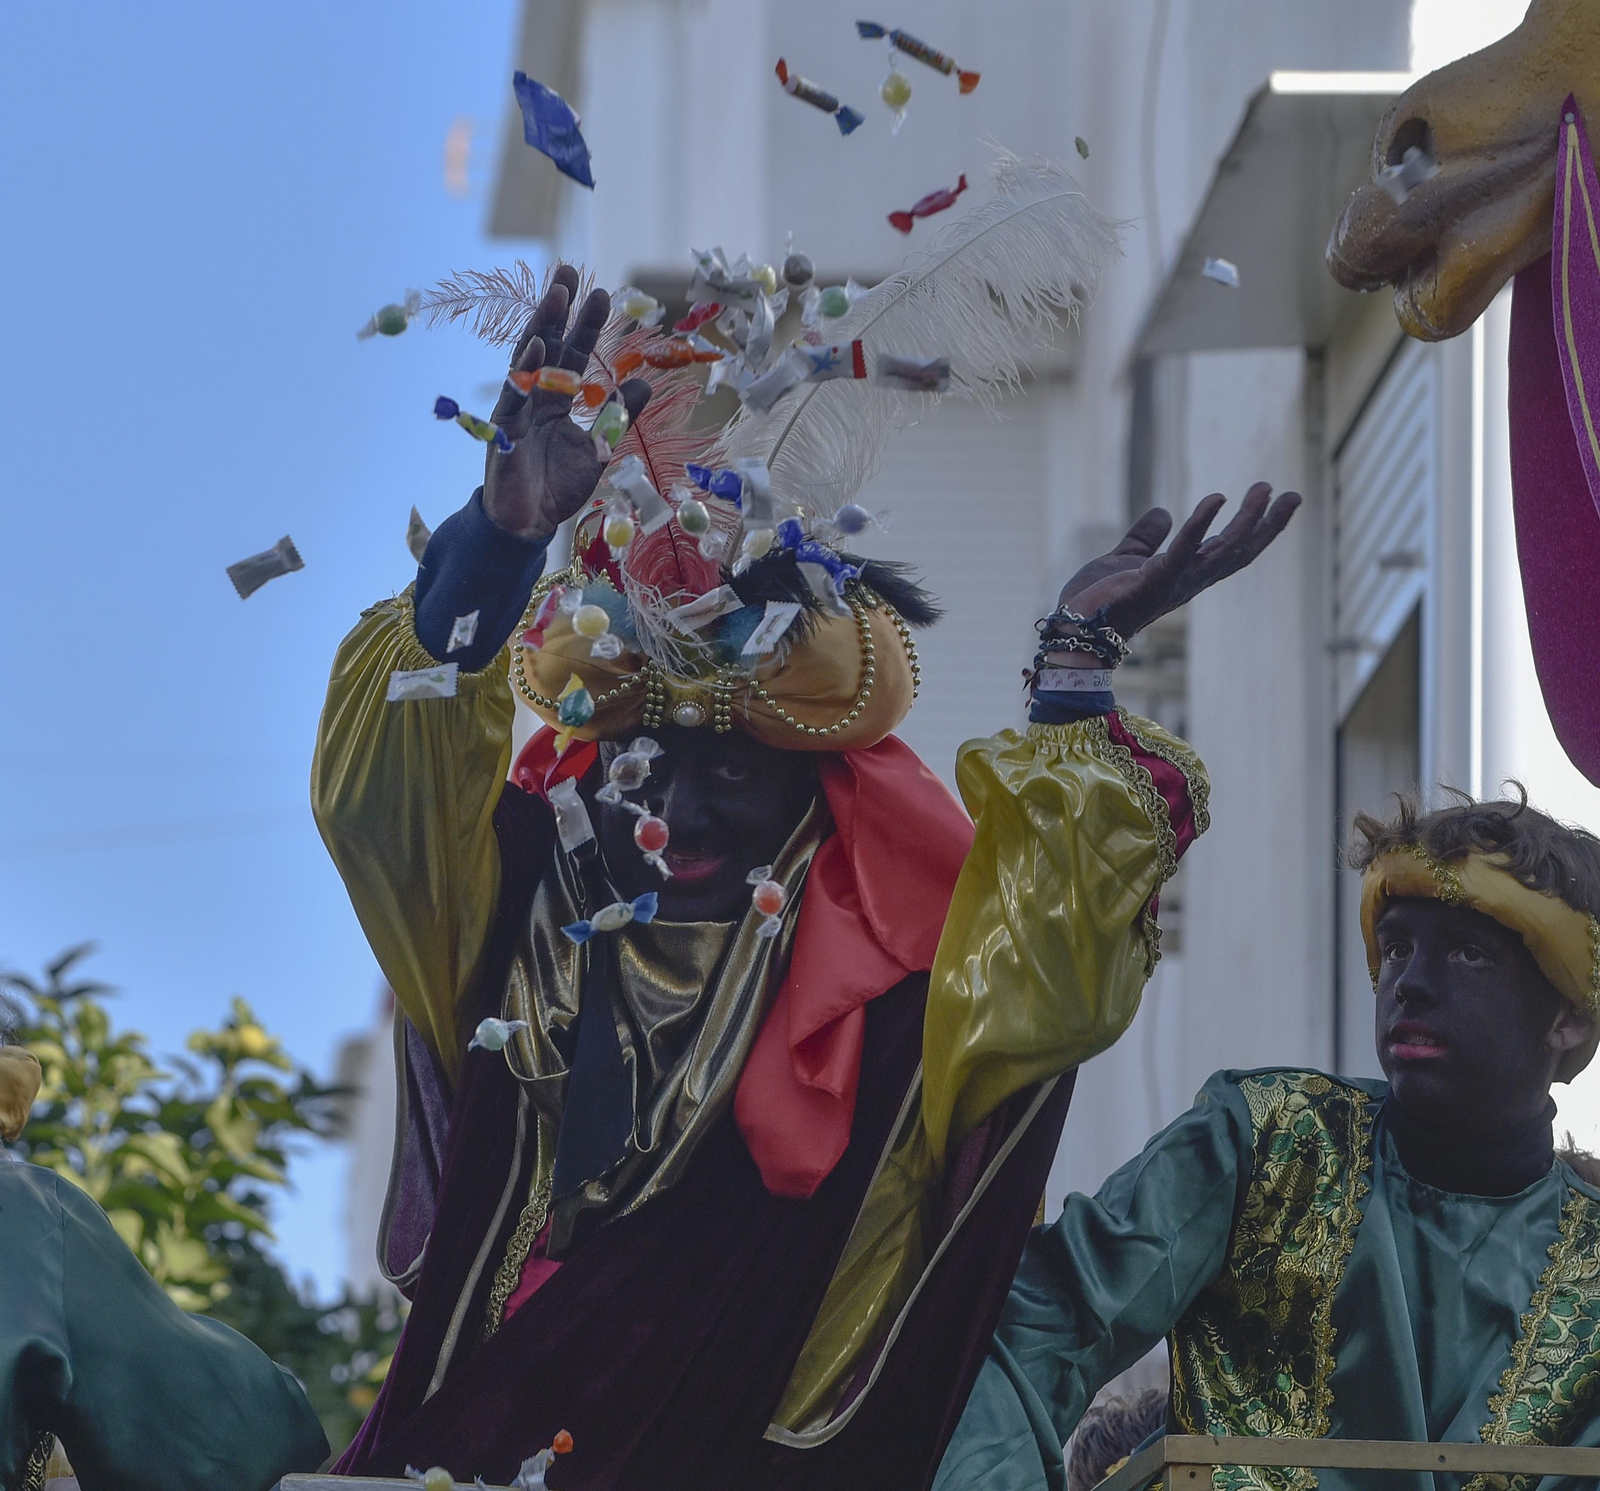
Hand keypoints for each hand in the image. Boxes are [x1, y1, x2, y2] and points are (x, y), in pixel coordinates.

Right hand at [481, 264, 652, 541]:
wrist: (529, 524)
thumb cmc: (558, 486)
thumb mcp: (598, 447)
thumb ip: (617, 414)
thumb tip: (646, 381)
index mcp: (555, 399)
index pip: (572, 354)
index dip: (586, 325)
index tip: (601, 293)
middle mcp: (534, 397)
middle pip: (548, 344)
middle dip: (558, 308)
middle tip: (570, 270)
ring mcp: (517, 410)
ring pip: (528, 360)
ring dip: (542, 325)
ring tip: (556, 294)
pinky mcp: (505, 430)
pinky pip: (515, 395)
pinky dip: (525, 370)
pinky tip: (537, 344)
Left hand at [1051, 483, 1301, 646]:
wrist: (1072, 632)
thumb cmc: (1098, 603)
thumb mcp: (1126, 560)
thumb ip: (1146, 538)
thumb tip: (1164, 512)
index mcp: (1184, 576)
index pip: (1228, 551)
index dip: (1255, 527)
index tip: (1274, 499)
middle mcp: (1187, 581)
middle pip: (1238, 552)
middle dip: (1267, 524)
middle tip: (1293, 495)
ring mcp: (1174, 582)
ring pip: (1222, 550)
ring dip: (1247, 519)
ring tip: (1264, 489)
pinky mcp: (1153, 580)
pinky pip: (1183, 551)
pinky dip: (1200, 524)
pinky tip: (1217, 499)